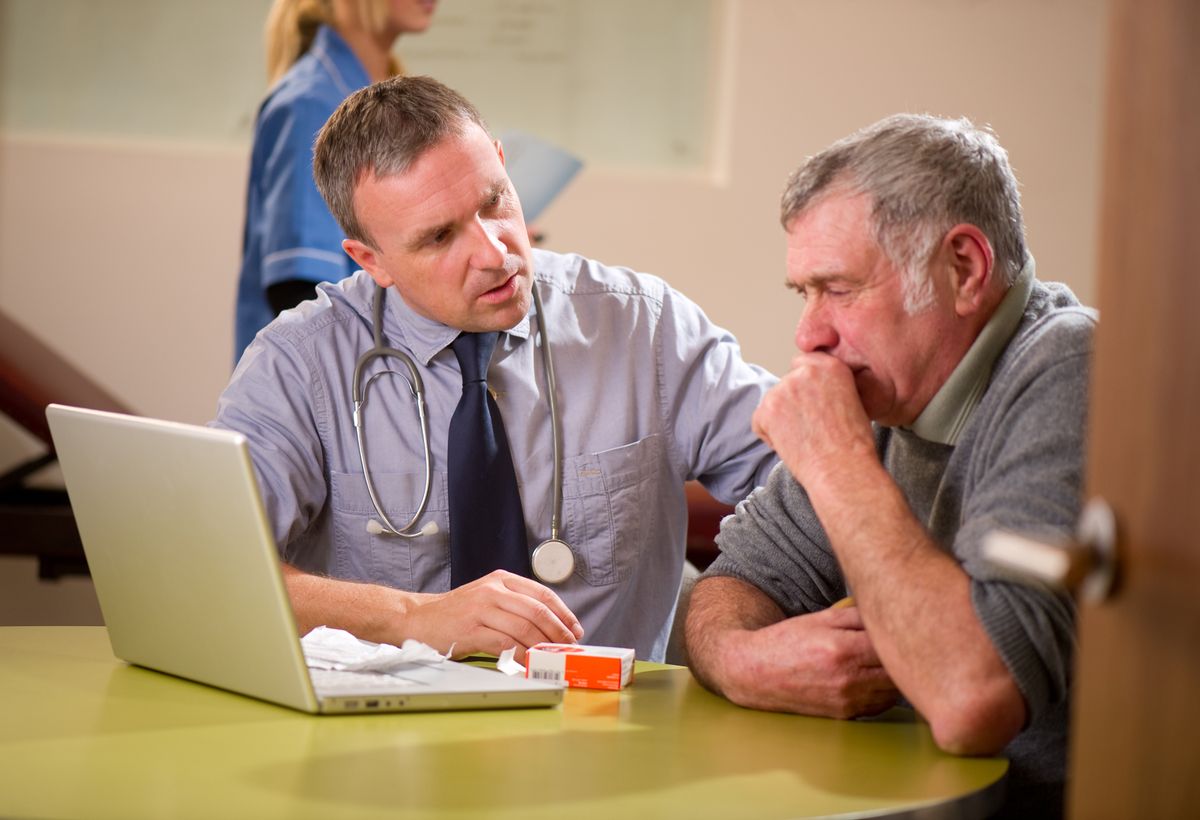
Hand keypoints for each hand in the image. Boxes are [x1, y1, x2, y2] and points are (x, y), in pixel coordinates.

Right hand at [402, 570, 584, 660]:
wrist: (418, 618)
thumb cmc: (455, 613)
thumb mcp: (487, 597)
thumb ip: (514, 605)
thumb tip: (548, 627)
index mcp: (501, 580)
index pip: (542, 594)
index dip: (564, 614)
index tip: (575, 629)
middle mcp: (493, 590)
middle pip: (537, 612)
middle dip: (558, 633)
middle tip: (568, 648)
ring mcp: (482, 609)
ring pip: (524, 628)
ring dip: (542, 647)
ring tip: (552, 659)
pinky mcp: (472, 630)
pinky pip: (505, 645)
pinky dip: (521, 658)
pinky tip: (528, 665)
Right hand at [722, 605, 899, 718]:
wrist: (755, 673)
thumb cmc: (784, 643)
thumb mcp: (819, 619)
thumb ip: (855, 615)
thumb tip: (885, 610)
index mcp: (842, 650)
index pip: (890, 644)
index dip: (898, 634)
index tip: (903, 626)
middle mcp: (847, 679)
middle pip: (897, 671)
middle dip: (901, 656)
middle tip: (901, 644)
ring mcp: (847, 701)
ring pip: (892, 691)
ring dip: (895, 677)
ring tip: (888, 660)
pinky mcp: (844, 715)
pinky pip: (879, 705)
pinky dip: (884, 693)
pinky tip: (875, 678)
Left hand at [752, 352, 874, 487]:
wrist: (843, 469)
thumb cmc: (853, 444)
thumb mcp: (852, 400)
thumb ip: (829, 386)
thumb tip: (810, 390)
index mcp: (830, 365)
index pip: (803, 364)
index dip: (806, 388)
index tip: (814, 406)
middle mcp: (805, 371)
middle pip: (786, 384)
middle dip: (793, 404)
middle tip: (811, 428)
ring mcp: (783, 389)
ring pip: (772, 403)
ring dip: (781, 420)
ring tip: (805, 440)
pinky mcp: (766, 409)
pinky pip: (760, 422)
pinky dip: (770, 436)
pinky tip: (792, 446)